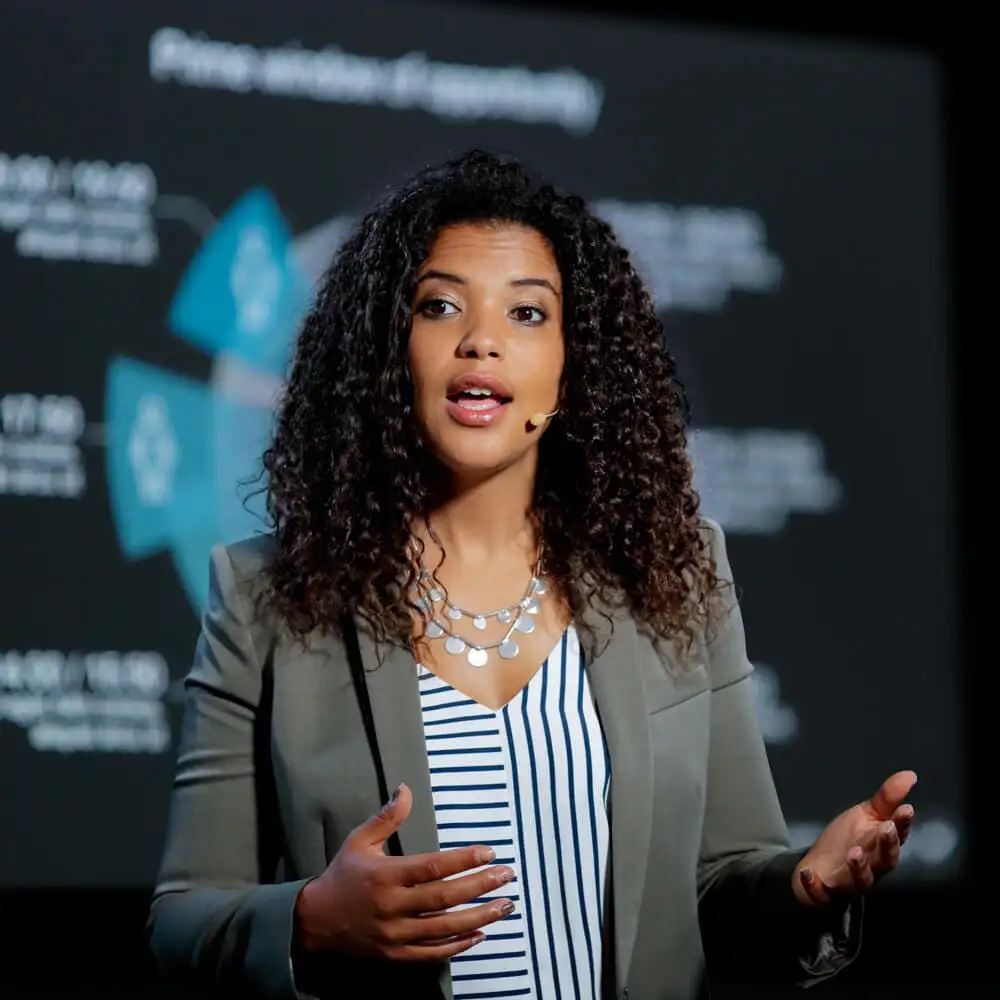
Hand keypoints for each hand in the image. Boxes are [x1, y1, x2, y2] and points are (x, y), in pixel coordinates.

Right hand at [294, 783, 515, 959]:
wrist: (315, 921)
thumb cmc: (343, 874)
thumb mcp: (359, 840)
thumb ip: (386, 818)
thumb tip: (406, 788)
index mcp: (386, 875)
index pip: (431, 867)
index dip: (462, 860)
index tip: (488, 852)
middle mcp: (392, 906)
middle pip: (444, 898)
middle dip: (479, 886)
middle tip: (507, 875)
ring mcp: (395, 934)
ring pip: (443, 929)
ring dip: (478, 917)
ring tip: (504, 906)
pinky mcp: (395, 955)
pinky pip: (432, 953)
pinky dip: (458, 945)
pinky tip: (480, 934)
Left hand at [793, 770, 916, 907]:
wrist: (820, 869)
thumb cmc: (848, 841)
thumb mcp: (866, 816)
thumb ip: (887, 799)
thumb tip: (910, 775)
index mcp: (881, 847)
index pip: (897, 836)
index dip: (902, 825)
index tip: (906, 810)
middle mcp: (871, 867)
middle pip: (884, 861)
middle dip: (887, 846)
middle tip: (886, 828)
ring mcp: (849, 882)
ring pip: (860, 880)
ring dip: (858, 867)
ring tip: (854, 852)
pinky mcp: (826, 893)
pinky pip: (821, 894)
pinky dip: (814, 886)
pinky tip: (807, 873)